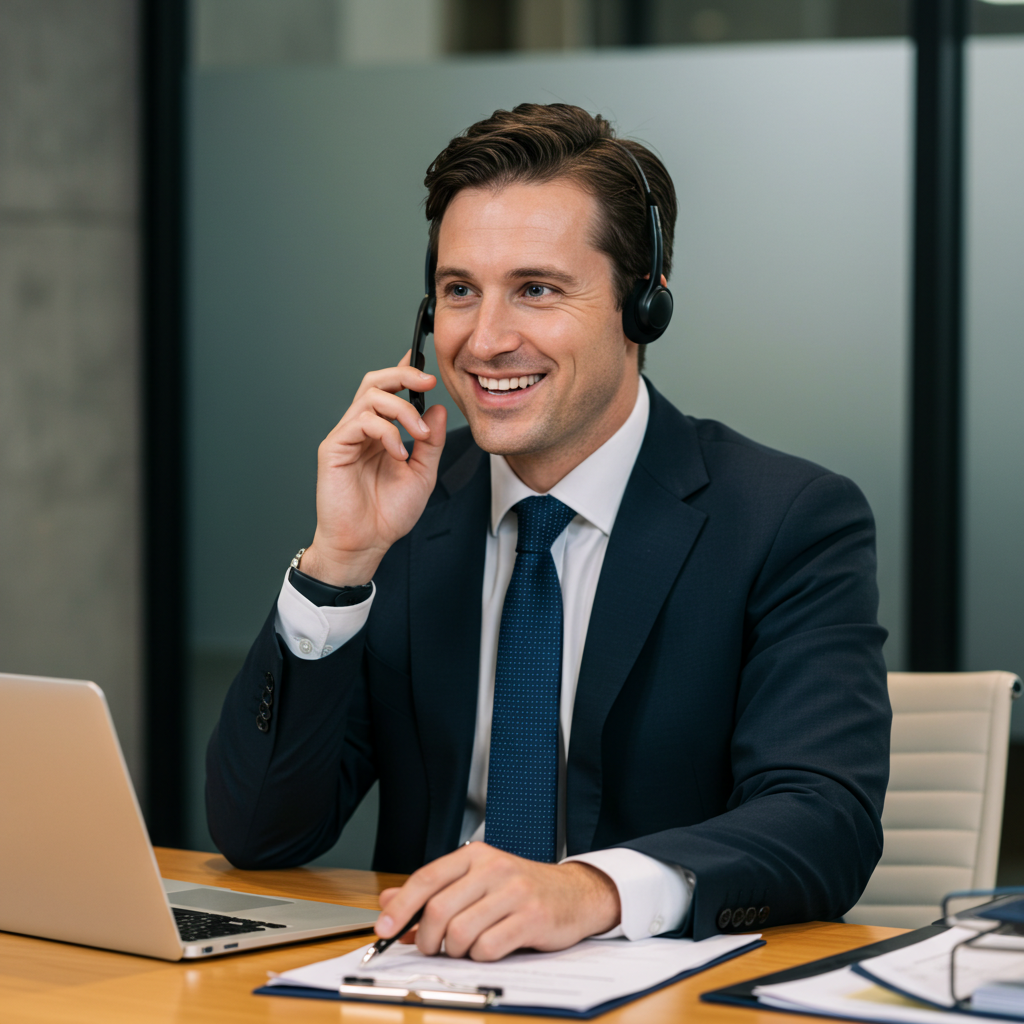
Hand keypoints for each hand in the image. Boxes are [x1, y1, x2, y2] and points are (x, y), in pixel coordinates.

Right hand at [300, 351, 446, 585]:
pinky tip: (399, 453)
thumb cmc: (388, 514)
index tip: (427, 365)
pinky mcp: (334, 448)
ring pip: (370, 396)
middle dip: (403, 374)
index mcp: (380, 433)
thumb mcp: (423, 474)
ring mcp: (346, 436)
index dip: (405, 371)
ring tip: (420, 433)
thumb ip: (431, 442)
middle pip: (375, 381)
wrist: (367, 543)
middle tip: (428, 381)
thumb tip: (437, 408)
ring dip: (402, 408)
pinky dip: (386, 431)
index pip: (390, 391)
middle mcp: (361, 429)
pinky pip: (360, 421)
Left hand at [374, 843, 620, 961]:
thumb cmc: (519, 889)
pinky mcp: (532, 917)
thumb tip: (388, 901)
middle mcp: (493, 868)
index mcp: (475, 855)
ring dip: (455, 951)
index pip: (427, 878)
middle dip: (427, 939)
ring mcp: (514, 892)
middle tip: (431, 949)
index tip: (384, 929)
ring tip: (464, 948)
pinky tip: (489, 949)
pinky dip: (481, 957)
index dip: (401, 907)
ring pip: (460, 932)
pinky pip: (488, 947)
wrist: (574, 893)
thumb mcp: (476, 882)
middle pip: (439, 909)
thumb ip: (434, 891)